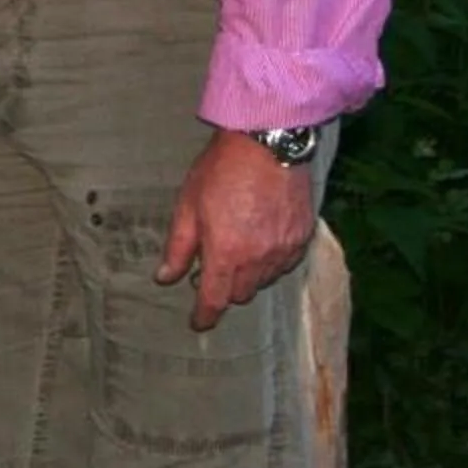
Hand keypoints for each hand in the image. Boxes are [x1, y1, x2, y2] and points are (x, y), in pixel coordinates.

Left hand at [154, 128, 319, 331]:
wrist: (267, 144)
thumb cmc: (220, 171)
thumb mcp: (188, 206)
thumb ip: (178, 248)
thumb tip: (165, 278)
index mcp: (226, 254)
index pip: (215, 300)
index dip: (205, 316)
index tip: (198, 323)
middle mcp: (258, 259)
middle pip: (241, 293)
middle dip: (225, 287)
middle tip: (214, 265)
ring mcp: (284, 250)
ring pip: (263, 280)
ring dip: (248, 274)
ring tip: (238, 246)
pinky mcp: (302, 239)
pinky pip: (284, 264)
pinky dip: (270, 260)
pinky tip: (261, 240)